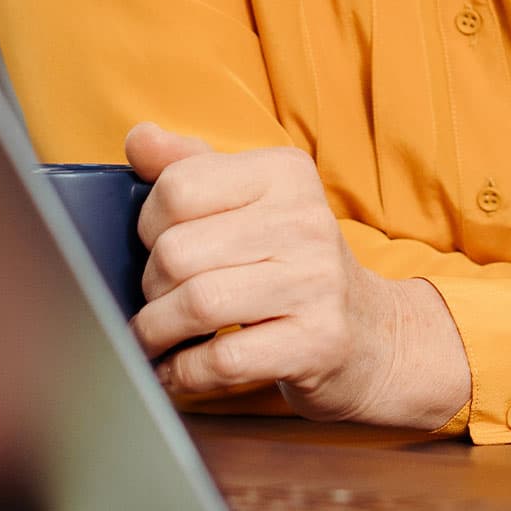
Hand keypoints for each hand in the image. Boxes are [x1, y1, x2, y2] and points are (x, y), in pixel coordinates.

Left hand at [125, 124, 469, 429]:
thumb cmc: (291, 261)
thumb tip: (140, 138)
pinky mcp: (317, 341)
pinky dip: (183, 373)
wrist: (370, 330)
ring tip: (156, 338)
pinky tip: (179, 369)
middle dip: (151, 286)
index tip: (159, 246)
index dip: (148, 225)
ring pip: (195, 304)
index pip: (178, 187)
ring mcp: (316, 282)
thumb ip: (192, 167)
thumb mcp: (251, 200)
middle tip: (159, 300)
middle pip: (177, 251)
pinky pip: (222, 360)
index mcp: (286, 172)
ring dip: (157, 333)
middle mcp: (306, 220)